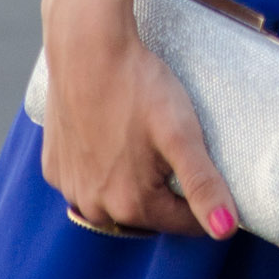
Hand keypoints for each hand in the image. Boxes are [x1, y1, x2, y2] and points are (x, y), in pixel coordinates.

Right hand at [40, 0, 238, 241]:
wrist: (87, 47)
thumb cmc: (139, 86)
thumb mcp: (182, 134)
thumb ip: (203, 184)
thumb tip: (225, 230)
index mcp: (131, 205)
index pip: (182, 222)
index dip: (205, 205)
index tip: (216, 185)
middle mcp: (94, 206)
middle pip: (146, 214)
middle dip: (166, 196)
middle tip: (180, 159)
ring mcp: (69, 186)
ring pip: (111, 201)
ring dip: (131, 187)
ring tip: (149, 153)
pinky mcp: (53, 165)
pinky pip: (84, 180)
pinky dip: (100, 171)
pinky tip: (113, 144)